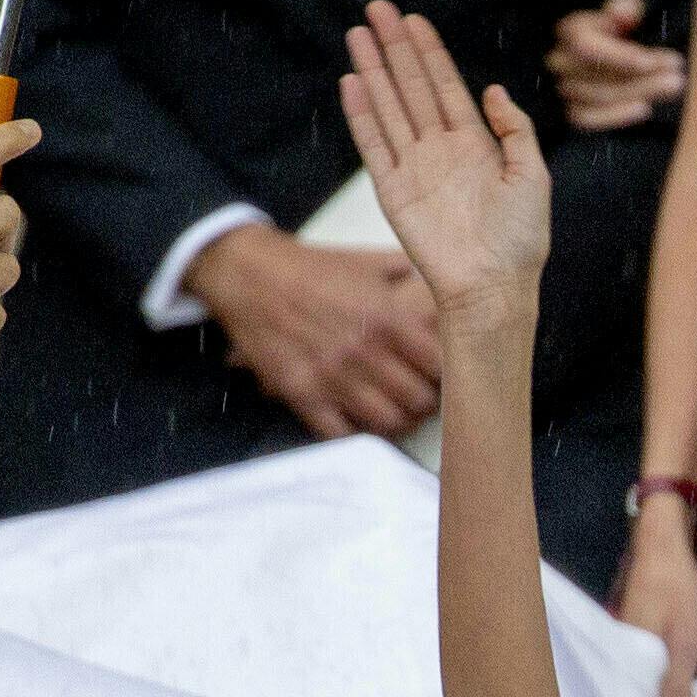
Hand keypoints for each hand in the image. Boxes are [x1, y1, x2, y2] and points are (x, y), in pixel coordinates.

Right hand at [186, 227, 442, 440]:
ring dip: (397, 420)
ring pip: (388, 422)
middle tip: (421, 396)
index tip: (443, 374)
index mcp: (387, 318)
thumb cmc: (309, 269)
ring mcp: (333, 377)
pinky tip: (358, 419)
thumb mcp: (364, 262)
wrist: (247, 274)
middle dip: (426, 401)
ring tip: (395, 410)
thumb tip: (439, 276)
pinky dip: (355, 432)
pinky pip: (341, 433)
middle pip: (419, 400)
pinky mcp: (303, 394)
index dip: (448, 374)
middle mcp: (364, 351)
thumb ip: (406, 274)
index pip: (441, 366)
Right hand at [341, 1, 553, 330]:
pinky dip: (362, 114)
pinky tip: (352, 81)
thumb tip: (493, 90)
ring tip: (358, 33)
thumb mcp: (534, 177)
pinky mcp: (393, 192)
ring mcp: (415, 169)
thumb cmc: (521, 241)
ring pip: (389, 107)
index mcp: (476, 147)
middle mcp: (442, 152)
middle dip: (396, 48)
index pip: (447, 88)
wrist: (494, 288)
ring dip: (374, 70)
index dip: (430, 53)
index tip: (415, 20)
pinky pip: (373, 145)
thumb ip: (516, 131)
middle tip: (378, 8)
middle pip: (412, 88)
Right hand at [548, 0, 688, 134]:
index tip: (651, 60)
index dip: (619, 55)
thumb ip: (625, 7)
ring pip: (598, 96)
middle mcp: (561, 60)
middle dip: (640, 76)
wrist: (624, 59)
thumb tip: (625, 12)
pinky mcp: (574, 111)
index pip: (585, 45)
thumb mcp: (628, 12)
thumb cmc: (626, 33)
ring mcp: (565, 88)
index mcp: (571, 31)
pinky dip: (616, 115)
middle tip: (677, 76)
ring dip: (639, 93)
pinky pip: (587, 119)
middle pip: (595, 74)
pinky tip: (645, 108)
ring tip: (673, 87)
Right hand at [615, 504, 696, 696]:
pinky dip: (652, 685)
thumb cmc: (676, 590)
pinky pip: (639, 669)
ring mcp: (620, 644)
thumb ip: (675, 686)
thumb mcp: (684, 642)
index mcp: (620, 659)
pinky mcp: (632, 637)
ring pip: (633, 684)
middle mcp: (613, 654)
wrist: (665, 544)